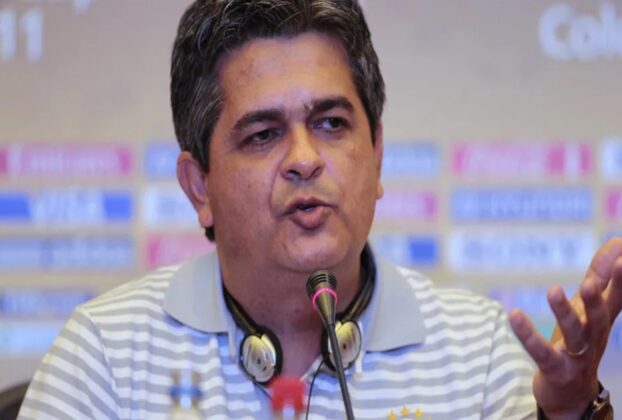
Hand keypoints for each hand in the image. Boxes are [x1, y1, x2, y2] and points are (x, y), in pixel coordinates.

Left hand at [508, 237, 621, 419]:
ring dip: (564, 312)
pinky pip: (541, 352)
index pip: (616, 297)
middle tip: (590, 282)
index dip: (620, 280)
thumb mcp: (590, 308)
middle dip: (597, 299)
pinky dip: (528, 335)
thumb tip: (617, 242)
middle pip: (600, 318)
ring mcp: (576, 355)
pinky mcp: (555, 369)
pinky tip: (514, 315)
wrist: (571, 393)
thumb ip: (601, 277)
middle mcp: (594, 337)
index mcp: (602, 320)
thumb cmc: (581, 342)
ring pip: (574, 334)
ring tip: (553, 290)